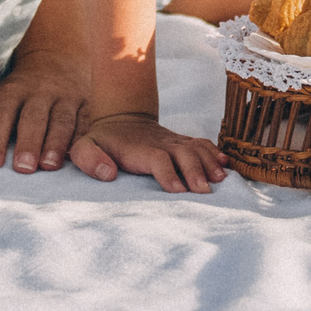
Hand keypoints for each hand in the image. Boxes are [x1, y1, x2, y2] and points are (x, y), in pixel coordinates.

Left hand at [0, 45, 89, 174]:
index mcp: (11, 92)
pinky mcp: (88, 107)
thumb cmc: (16, 95)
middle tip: (22, 168)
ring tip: (49, 167)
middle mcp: (39, 94)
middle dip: (28, 142)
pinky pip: (87, 124)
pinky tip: (80, 159)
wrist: (56, 61)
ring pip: (62, 121)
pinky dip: (84, 141)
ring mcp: (66, 99)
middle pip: (33, 117)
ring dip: (56, 144)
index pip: (0, 114)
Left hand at [69, 112, 227, 193]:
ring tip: (219, 180)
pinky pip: (203, 144)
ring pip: (197, 147)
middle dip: (195, 171)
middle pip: (184, 153)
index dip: (168, 173)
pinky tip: (225, 165)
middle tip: (204, 192)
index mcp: (139, 149)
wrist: (122, 118)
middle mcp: (161, 143)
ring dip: (209, 163)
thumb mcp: (84, 147)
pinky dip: (215, 153)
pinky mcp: (183, 142)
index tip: (177, 190)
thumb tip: (108, 173)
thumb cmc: (103, 141)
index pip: (157, 158)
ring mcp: (174, 141)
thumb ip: (89, 159)